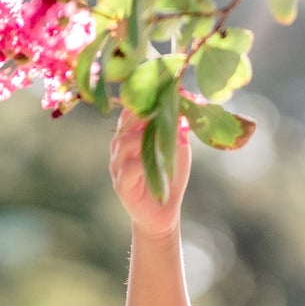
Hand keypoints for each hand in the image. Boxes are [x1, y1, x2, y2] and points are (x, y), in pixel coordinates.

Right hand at [109, 106, 190, 237]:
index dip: (145, 102)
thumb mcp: (177, 149)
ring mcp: (117, 165)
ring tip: (163, 135)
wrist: (163, 212)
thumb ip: (178, 128)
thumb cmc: (168, 176)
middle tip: (163, 109)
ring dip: (144, 137)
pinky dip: (143, 162)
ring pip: (125, 142)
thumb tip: (187, 102)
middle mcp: (119, 147)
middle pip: (126, 123)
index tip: (164, 93)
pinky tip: (156, 162)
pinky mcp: (121, 184)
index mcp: (130, 135)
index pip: (131, 111)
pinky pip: (128, 168)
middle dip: (144, 114)